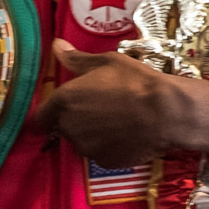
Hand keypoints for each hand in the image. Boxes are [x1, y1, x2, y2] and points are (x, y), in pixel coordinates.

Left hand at [29, 41, 208, 167]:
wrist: (166, 113)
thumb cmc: (136, 82)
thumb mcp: (106, 62)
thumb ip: (76, 59)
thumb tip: (56, 46)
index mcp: (64, 101)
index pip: (41, 117)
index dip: (51, 112)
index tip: (67, 107)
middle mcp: (69, 127)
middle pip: (64, 128)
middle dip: (76, 120)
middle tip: (101, 108)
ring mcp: (86, 148)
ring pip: (83, 142)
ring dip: (92, 135)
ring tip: (117, 121)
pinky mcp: (104, 163)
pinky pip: (101, 155)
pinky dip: (109, 147)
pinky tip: (126, 135)